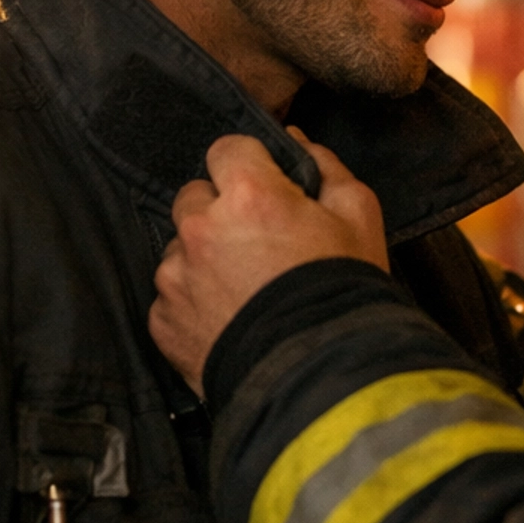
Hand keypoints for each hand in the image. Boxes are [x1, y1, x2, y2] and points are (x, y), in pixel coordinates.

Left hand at [149, 132, 387, 394]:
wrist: (320, 379)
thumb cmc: (345, 293)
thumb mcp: (359, 217)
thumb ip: (326, 167)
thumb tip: (297, 143)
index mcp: (248, 196)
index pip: (227, 148)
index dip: (249, 165)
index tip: (267, 188)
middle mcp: (200, 229)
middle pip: (194, 196)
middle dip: (221, 210)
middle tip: (258, 242)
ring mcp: (176, 277)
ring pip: (179, 247)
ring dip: (204, 257)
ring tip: (245, 288)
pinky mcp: (163, 321)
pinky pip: (171, 295)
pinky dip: (194, 301)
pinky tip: (230, 317)